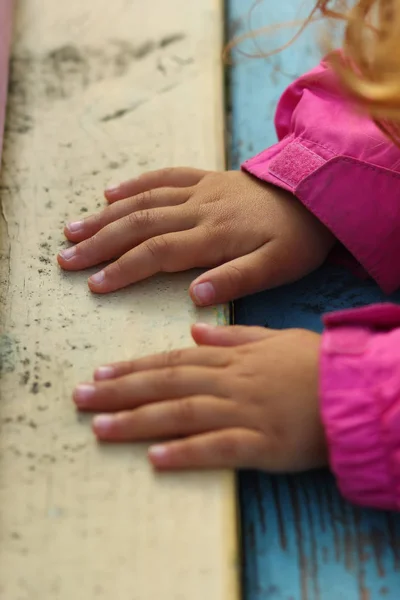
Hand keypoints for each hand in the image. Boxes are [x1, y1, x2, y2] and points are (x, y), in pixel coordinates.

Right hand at [58, 167, 333, 304]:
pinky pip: (163, 177)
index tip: (94, 284)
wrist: (317, 193)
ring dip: (105, 216)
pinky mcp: (205, 179)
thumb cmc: (298, 238)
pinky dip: (134, 184)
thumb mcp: (277, 267)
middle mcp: (199, 210)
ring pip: (143, 201)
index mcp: (214, 236)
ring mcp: (199, 191)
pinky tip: (110, 193)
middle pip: (139, 225)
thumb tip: (193, 296)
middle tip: (66, 258)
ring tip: (72, 228)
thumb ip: (236, 279)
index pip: (158, 253)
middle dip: (100, 243)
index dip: (123, 269)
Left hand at [72, 324, 326, 471]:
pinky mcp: (262, 444)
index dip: (135, 368)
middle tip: (81, 398)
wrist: (355, 389)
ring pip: (181, 414)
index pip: (174, 361)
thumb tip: (194, 326)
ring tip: (100, 427)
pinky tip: (154, 459)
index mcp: (232, 358)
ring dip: (137, 421)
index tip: (101, 374)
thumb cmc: (314, 363)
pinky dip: (185, 452)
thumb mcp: (273, 337)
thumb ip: (232, 334)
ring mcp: (244, 412)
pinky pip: (218, 448)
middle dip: (120, 392)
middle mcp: (230, 382)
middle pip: (166, 385)